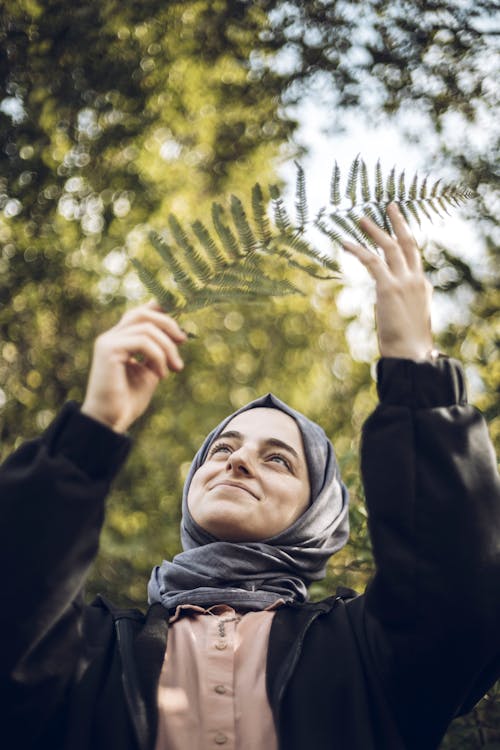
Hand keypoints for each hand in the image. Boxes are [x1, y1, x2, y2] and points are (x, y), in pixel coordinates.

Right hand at [81, 302, 186, 432]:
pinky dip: (158, 356)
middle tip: (184, 341)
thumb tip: (178, 336)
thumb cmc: (128, 401)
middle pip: (143, 314)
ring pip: (146, 327)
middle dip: (168, 324)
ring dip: (167, 347)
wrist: (109, 422)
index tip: (181, 323)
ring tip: (175, 368)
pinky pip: (142, 341)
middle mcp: (111, 337)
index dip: (161, 309)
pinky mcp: (108, 350)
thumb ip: (158, 352)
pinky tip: (161, 375)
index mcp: (119, 340)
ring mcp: (108, 342)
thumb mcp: (150, 372)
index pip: (140, 312)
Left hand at [342, 203, 433, 360]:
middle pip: (408, 243)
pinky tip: (345, 242)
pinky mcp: (389, 288)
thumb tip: (389, 306)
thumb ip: (401, 307)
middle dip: (398, 222)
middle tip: (390, 206)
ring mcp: (404, 282)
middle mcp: (416, 280)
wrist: (412, 354)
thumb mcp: (409, 320)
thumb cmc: (409, 345)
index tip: (394, 231)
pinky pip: (372, 261)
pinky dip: (358, 249)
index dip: (403, 243)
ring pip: (389, 246)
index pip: (413, 259)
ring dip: (375, 230)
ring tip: (361, 218)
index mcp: (423, 287)